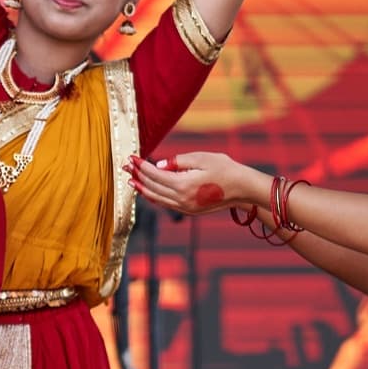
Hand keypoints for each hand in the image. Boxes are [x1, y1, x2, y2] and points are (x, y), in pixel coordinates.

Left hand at [127, 151, 263, 216]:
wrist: (242, 188)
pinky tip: (148, 190)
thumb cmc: (225, 168)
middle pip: (152, 187)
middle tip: (125, 167)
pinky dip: (154, 196)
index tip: (131, 157)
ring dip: (143, 188)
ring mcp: (184, 207)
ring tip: (131, 180)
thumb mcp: (202, 158)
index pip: (154, 175)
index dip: (141, 166)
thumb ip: (178, 161)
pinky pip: (165, 204)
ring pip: (157, 198)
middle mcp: (181, 199)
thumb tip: (158, 165)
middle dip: (137, 176)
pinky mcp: (188, 210)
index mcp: (183, 185)